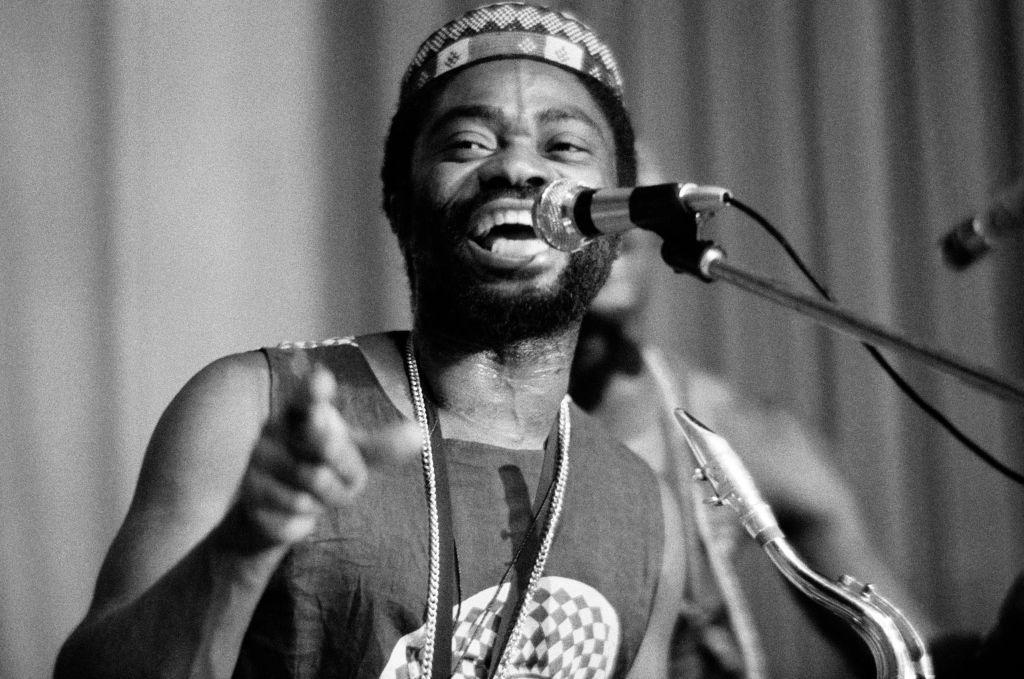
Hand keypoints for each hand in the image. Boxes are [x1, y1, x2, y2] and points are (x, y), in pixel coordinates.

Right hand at [228, 365, 419, 549]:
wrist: (270, 510)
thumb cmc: (318, 467)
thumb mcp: (351, 455)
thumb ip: (381, 446)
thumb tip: (419, 433)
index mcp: (299, 412)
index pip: (305, 396)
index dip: (314, 390)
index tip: (324, 379)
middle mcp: (273, 431)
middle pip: (325, 448)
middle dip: (346, 465)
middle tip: (348, 472)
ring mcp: (257, 463)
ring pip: (313, 487)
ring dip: (327, 498)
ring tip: (319, 492)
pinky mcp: (249, 497)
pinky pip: (295, 515)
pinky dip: (304, 520)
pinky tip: (295, 512)